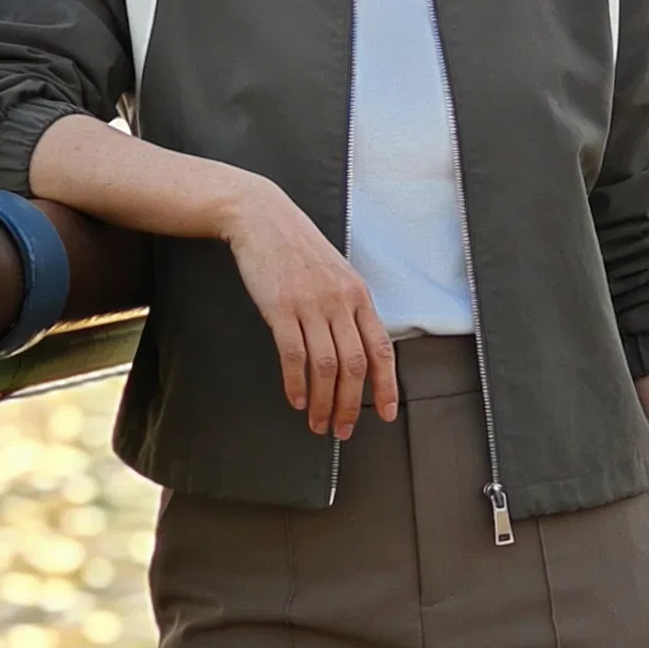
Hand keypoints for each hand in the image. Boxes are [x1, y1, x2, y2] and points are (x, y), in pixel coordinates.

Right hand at [223, 176, 397, 440]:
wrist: (263, 218)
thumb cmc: (298, 248)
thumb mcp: (336, 274)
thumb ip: (347, 308)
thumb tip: (356, 350)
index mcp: (358, 295)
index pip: (381, 349)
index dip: (386, 386)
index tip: (385, 413)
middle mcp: (340, 302)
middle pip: (354, 366)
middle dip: (350, 405)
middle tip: (342, 430)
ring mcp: (310, 305)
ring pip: (325, 367)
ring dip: (322, 402)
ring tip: (317, 423)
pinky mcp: (280, 308)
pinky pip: (293, 355)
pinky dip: (295, 383)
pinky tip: (295, 399)